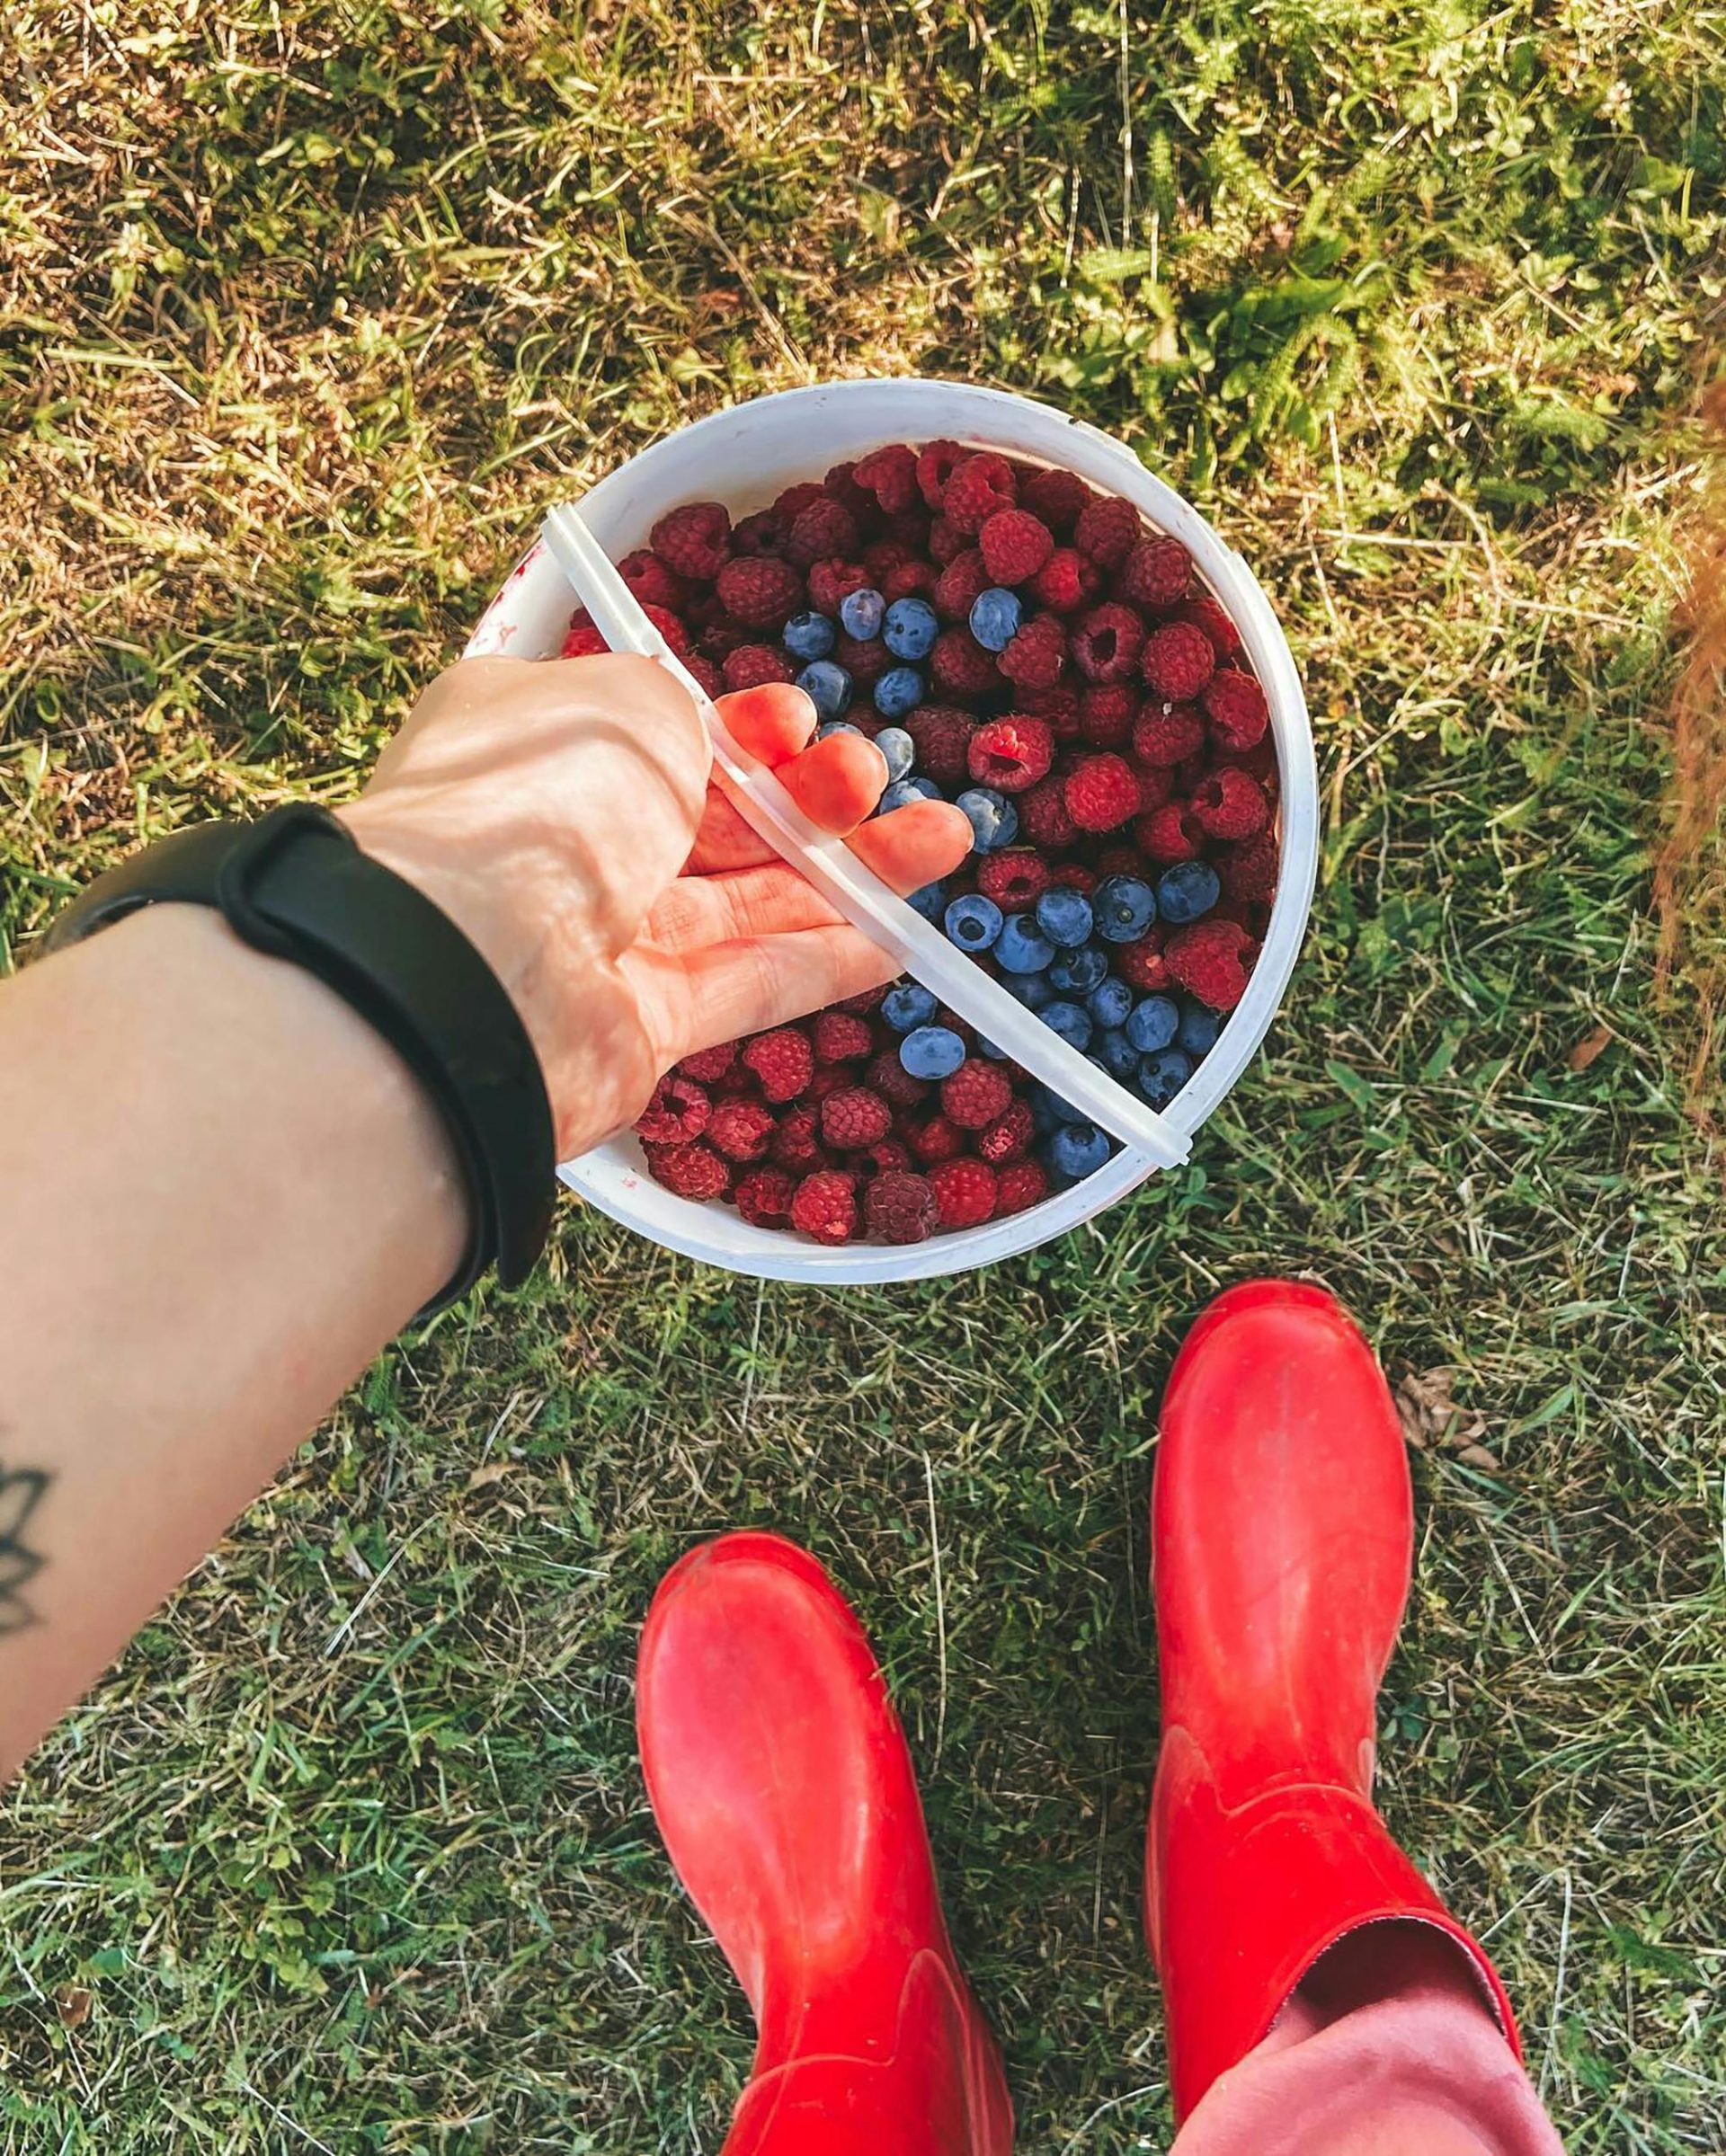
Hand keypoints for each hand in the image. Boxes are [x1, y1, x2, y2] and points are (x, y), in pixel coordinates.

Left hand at [343, 654, 972, 1157]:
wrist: (472, 965)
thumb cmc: (538, 799)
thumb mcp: (624, 702)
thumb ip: (679, 710)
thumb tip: (706, 730)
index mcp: (537, 749)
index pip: (658, 740)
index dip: (740, 730)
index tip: (799, 717)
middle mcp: (564, 846)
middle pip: (714, 824)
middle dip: (810, 798)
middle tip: (875, 777)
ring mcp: (603, 944)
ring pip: (748, 903)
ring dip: (847, 874)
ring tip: (942, 842)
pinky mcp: (642, 1029)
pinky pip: (749, 985)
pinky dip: (824, 960)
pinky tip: (900, 936)